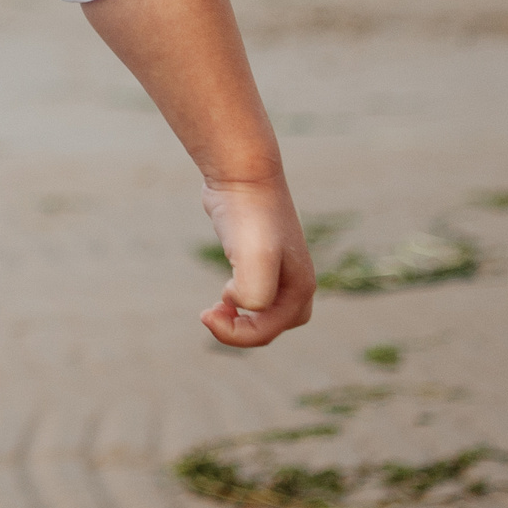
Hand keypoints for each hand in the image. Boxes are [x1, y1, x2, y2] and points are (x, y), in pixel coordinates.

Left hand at [198, 175, 314, 347]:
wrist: (243, 173)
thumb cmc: (250, 216)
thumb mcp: (255, 258)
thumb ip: (254, 292)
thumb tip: (241, 306)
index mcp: (301, 288)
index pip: (267, 331)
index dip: (234, 333)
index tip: (206, 312)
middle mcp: (296, 280)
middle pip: (273, 327)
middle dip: (242, 331)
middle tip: (211, 314)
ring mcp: (281, 266)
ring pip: (267, 311)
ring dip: (241, 317)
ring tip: (216, 307)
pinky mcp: (262, 254)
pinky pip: (257, 290)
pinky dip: (239, 299)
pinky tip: (224, 291)